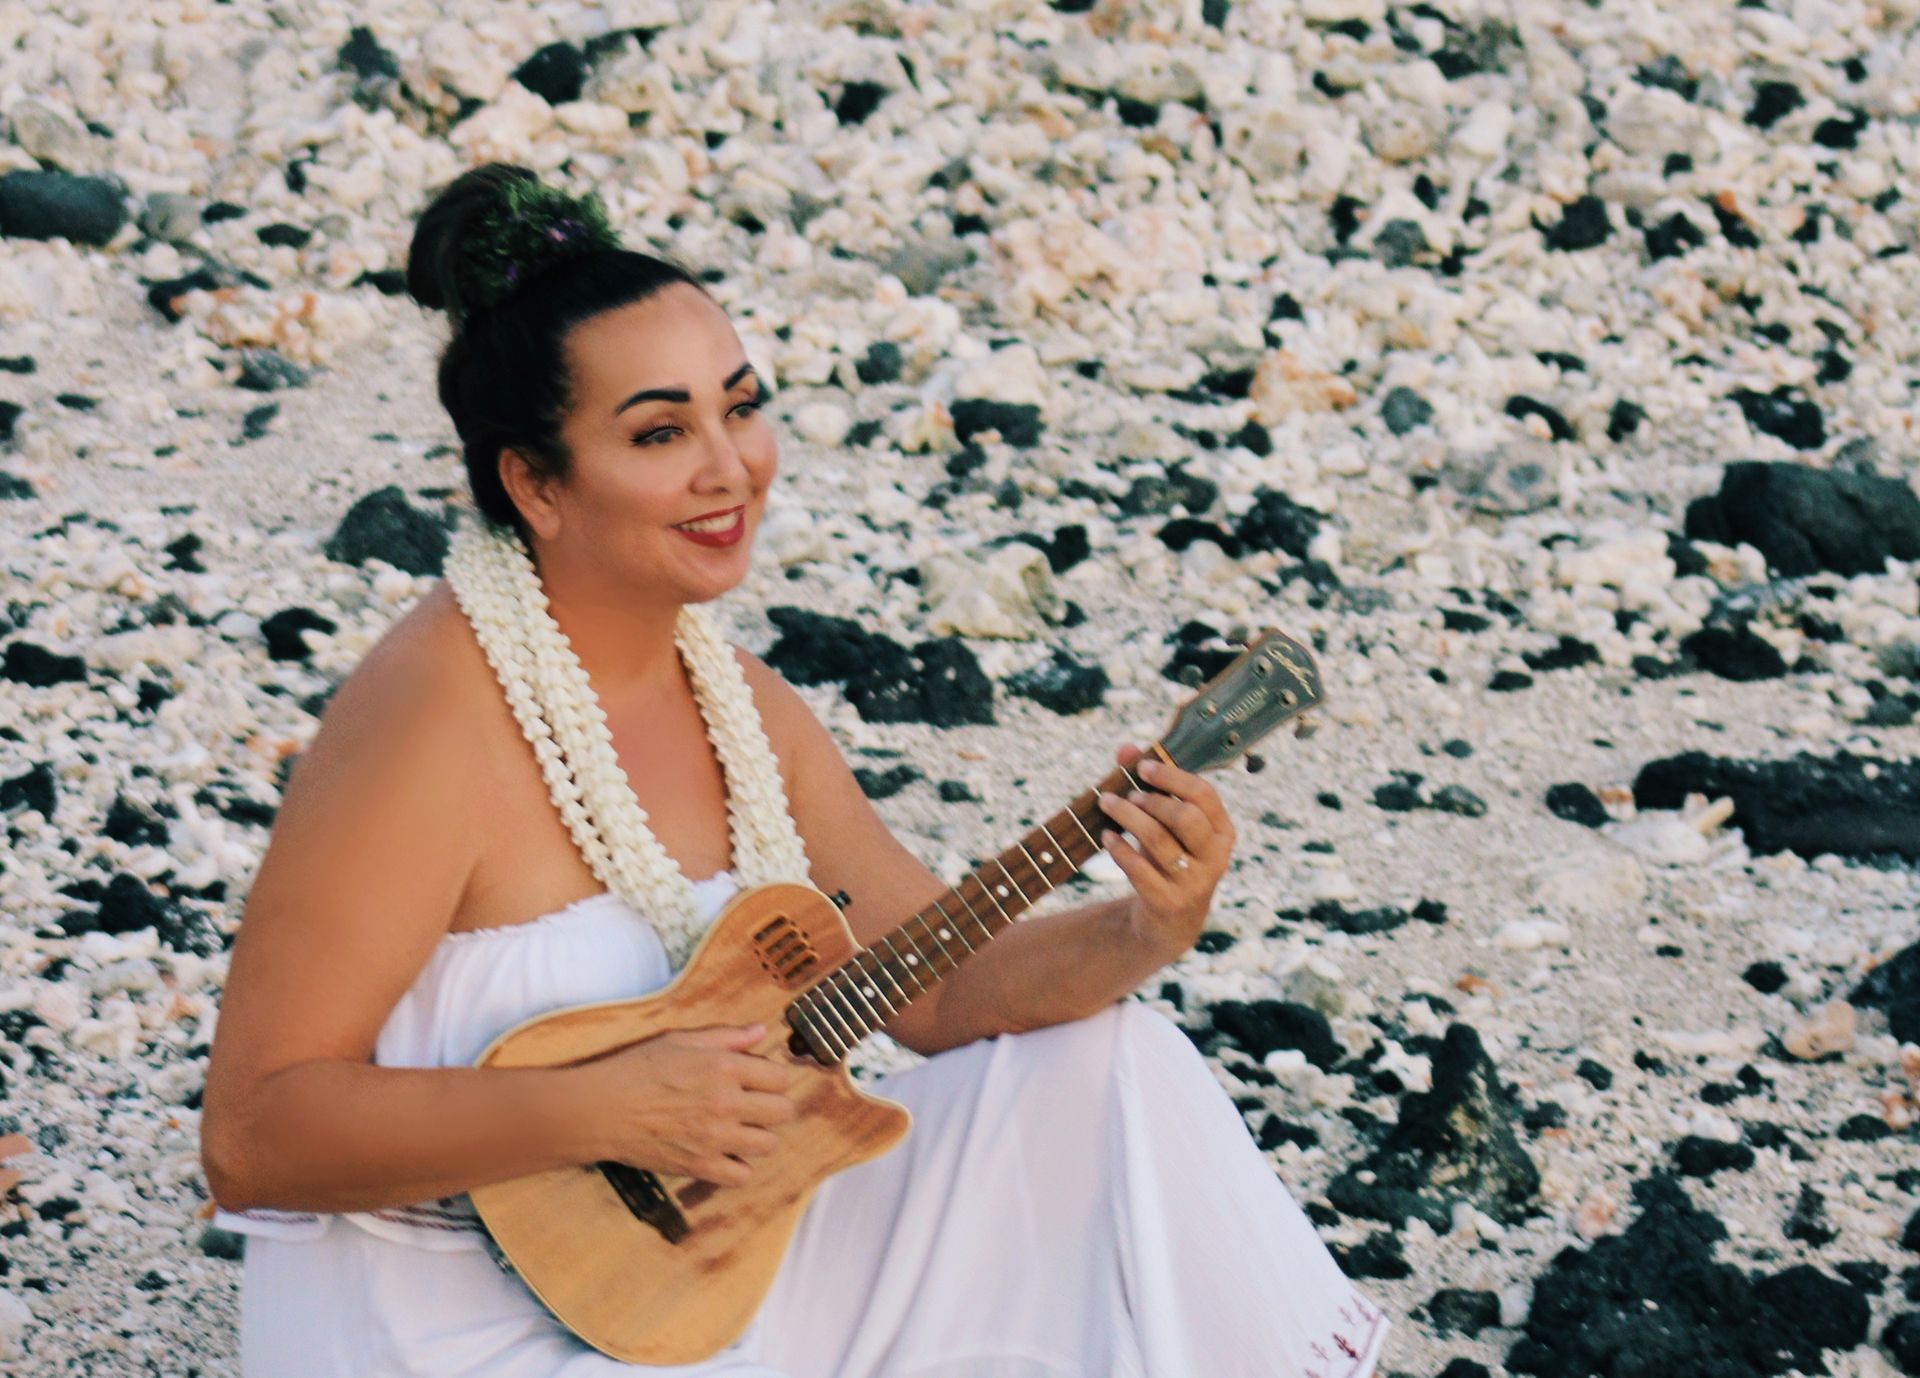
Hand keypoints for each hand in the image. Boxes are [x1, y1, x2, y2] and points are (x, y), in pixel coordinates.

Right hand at [565, 1024, 797, 1186]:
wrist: (601, 1109)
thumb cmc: (637, 1068)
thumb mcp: (681, 1040)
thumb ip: (726, 1037)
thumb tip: (761, 1031)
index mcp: (724, 1067)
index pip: (780, 1078)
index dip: (772, 1079)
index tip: (758, 1081)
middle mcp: (726, 1103)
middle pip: (783, 1112)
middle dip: (774, 1107)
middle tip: (754, 1107)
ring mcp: (715, 1138)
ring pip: (768, 1145)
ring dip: (759, 1137)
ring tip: (740, 1130)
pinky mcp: (699, 1166)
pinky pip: (742, 1175)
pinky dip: (738, 1167)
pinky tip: (724, 1154)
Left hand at [1098, 743, 1236, 963]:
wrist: (1170, 921)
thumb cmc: (1169, 859)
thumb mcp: (1166, 824)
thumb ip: (1150, 784)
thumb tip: (1125, 748)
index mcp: (1222, 832)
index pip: (1204, 794)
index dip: (1172, 776)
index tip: (1143, 768)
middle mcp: (1215, 857)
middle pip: (1185, 817)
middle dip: (1152, 800)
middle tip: (1126, 795)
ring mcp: (1195, 883)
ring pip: (1159, 841)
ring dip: (1128, 818)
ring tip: (1107, 804)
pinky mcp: (1169, 902)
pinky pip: (1141, 870)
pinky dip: (1119, 850)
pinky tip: (1106, 837)